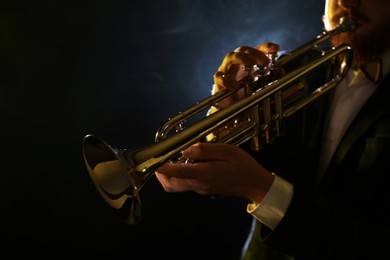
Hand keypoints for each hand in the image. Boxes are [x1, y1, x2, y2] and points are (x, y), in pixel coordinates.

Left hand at [155, 142, 274, 203]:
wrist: (254, 184)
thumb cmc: (242, 165)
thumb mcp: (226, 151)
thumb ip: (204, 150)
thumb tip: (185, 150)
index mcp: (204, 174)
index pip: (176, 172)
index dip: (161, 167)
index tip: (152, 160)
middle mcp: (199, 184)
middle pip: (170, 184)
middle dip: (160, 173)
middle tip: (160, 158)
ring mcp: (200, 189)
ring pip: (175, 186)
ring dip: (168, 175)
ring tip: (170, 159)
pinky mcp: (203, 189)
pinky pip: (185, 184)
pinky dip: (179, 176)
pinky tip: (186, 163)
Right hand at [211, 42, 279, 108]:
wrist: (229, 107)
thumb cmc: (243, 93)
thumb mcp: (259, 86)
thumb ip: (270, 79)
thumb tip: (281, 72)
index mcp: (245, 62)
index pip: (255, 50)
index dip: (265, 47)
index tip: (276, 48)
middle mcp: (235, 63)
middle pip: (242, 50)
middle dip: (255, 53)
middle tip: (265, 61)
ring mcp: (225, 70)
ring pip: (230, 57)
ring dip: (242, 58)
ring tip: (252, 64)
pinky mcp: (218, 82)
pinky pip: (220, 77)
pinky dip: (228, 80)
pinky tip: (236, 86)